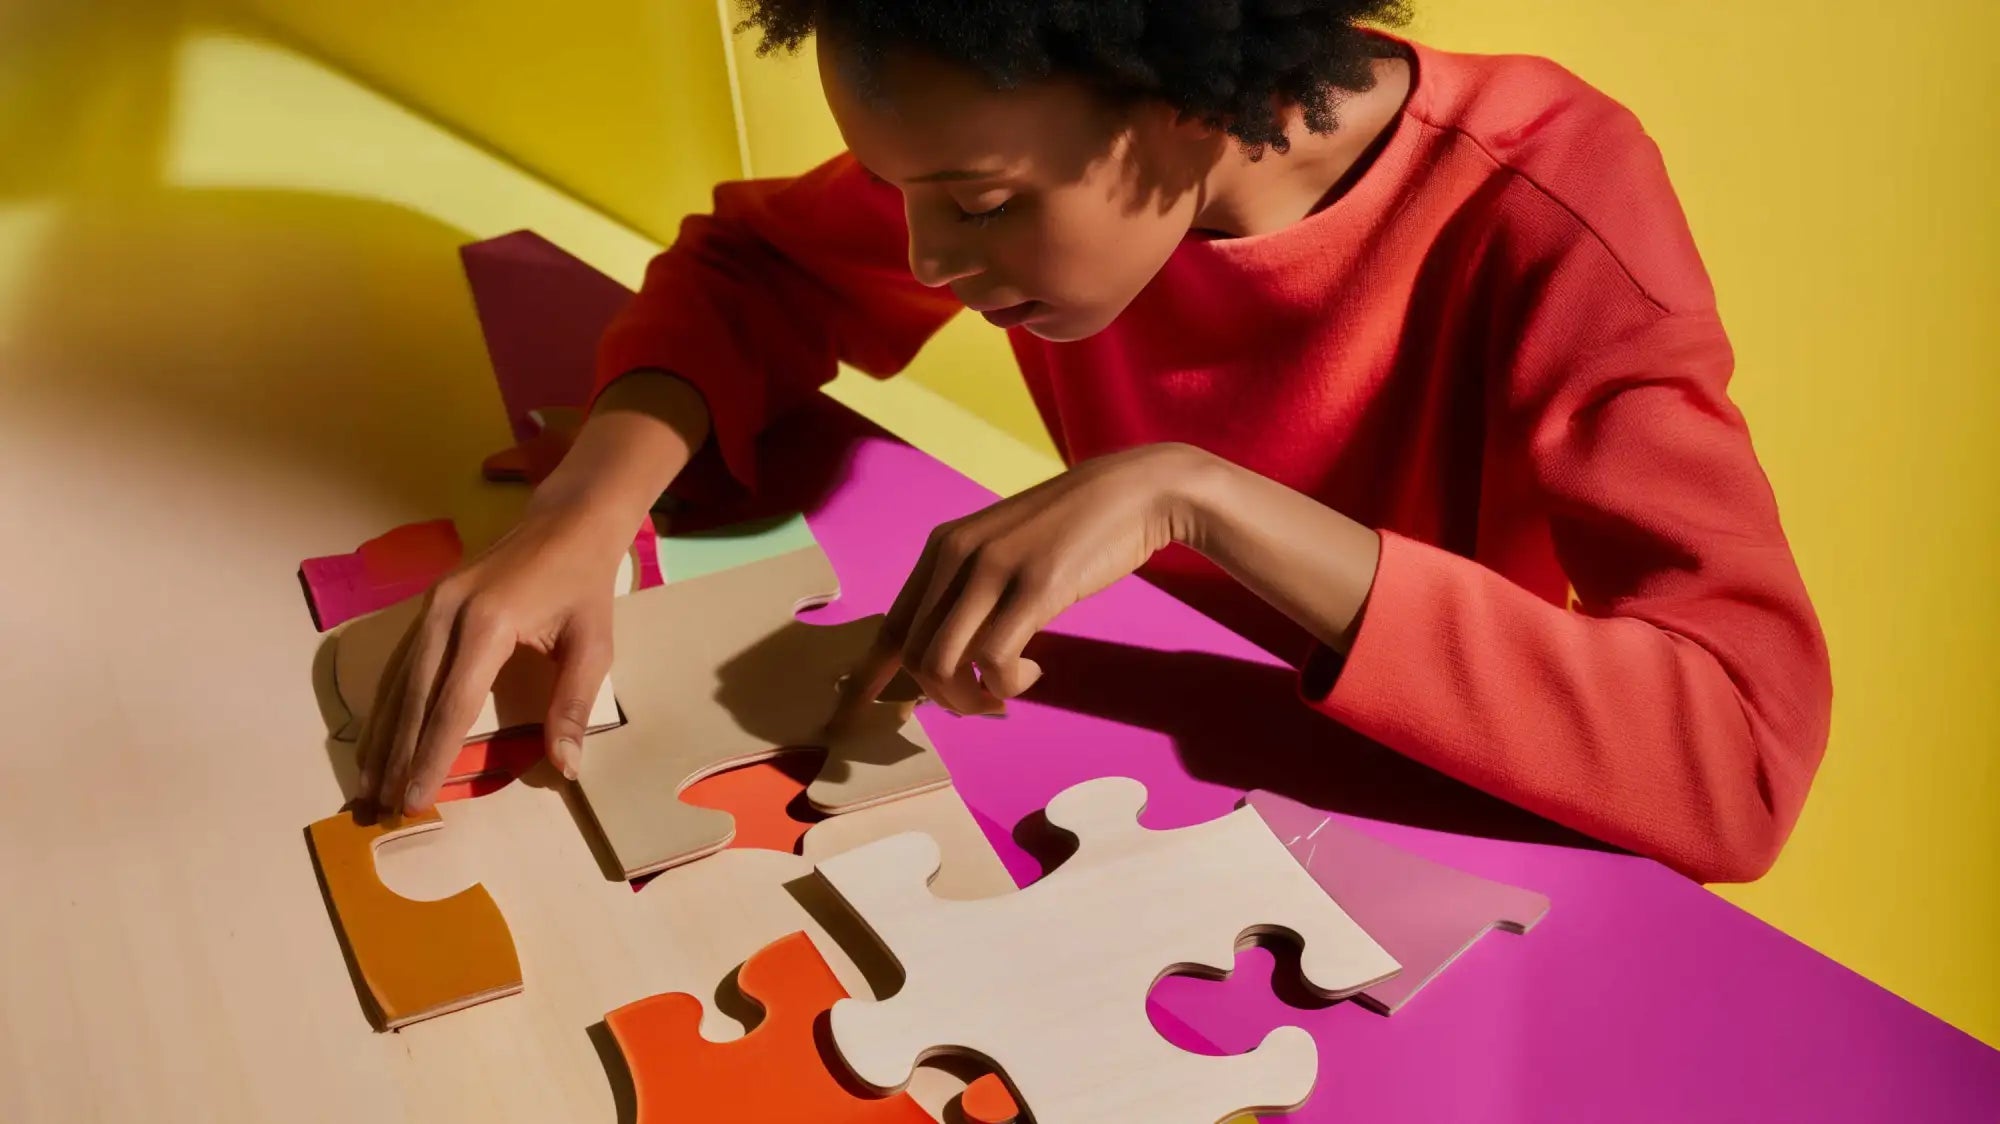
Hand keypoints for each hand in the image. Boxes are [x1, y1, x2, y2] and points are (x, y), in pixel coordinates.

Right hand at [357, 498, 629, 814]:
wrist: (566, 519)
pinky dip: (387, 707)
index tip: (414, 800)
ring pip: (397, 682)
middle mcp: (446, 614)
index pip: (452, 705)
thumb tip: (565, 767)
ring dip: (381, 737)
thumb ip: (573, 705)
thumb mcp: (593, 645)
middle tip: (378, 809)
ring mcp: (430, 606)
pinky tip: (377, 740)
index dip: (432, 756)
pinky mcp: (427, 605)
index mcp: (487, 623)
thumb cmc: (584, 584)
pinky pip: (400, 664)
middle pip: (413, 699)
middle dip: (396, 758)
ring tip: (367, 787)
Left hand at [832, 443, 1214, 724]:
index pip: (891, 626)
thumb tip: (946, 654)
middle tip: (983, 702)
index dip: (867, 678)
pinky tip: (1032, 673)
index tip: (850, 715)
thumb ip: (970, 589)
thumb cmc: (1072, 530)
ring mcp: (993, 570)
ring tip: (1003, 694)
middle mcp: (956, 555)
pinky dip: (1007, 683)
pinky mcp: (1034, 588)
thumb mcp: (1004, 550)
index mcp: (942, 547)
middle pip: (915, 656)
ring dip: (970, 698)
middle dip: (942, 698)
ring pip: (944, 664)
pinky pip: (994, 659)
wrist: (1132, 492)